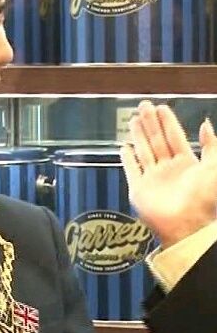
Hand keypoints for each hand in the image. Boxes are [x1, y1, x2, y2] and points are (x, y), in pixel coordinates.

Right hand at [120, 101, 216, 248]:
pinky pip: (131, 171)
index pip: (175, 137)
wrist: (187, 226)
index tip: (161, 108)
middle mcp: (169, 170)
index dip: (168, 122)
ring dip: (138, 135)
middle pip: (157, 141)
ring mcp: (153, 179)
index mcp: (187, 164)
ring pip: (144, 151)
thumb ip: (210, 146)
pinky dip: (127, 159)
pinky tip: (124, 148)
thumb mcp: (213, 168)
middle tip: (144, 106)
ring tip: (133, 119)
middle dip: (151, 123)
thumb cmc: (204, 200)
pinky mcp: (139, 190)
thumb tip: (206, 124)